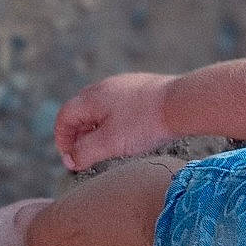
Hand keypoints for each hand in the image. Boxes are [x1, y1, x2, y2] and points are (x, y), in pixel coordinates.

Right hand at [53, 72, 177, 171]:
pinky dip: (116, 122)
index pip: (65, 117)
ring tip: (106, 148)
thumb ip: (84, 152)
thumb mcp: (109, 143)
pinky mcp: (144, 89)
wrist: (182, 104)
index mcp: (91, 97)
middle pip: (81, 111)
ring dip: (98, 129)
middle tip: (85, 156)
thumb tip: (71, 160)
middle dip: (79, 135)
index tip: (70, 159)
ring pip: (102, 109)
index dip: (62, 140)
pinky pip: (121, 106)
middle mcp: (105, 86)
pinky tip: (130, 135)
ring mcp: (126, 85)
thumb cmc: (145, 123)